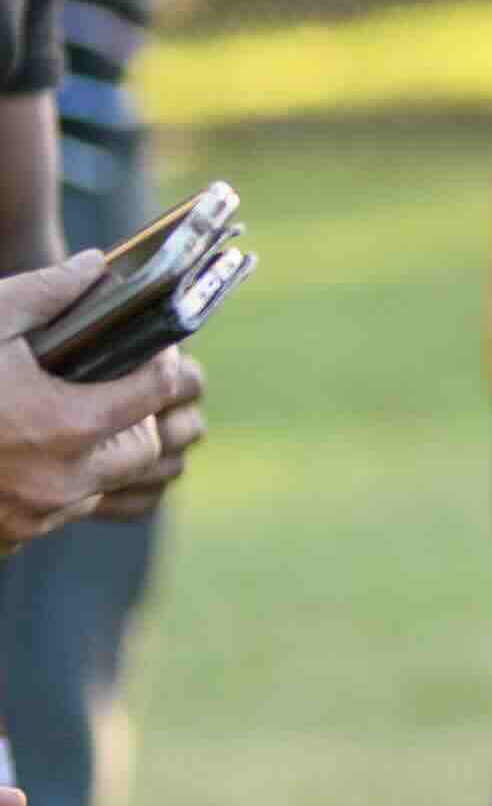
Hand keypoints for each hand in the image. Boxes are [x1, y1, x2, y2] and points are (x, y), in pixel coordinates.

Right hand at [0, 259, 193, 550]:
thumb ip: (45, 292)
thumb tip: (94, 266)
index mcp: (64, 425)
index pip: (155, 394)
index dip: (161, 365)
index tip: (153, 349)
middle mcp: (60, 482)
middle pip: (141, 451)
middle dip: (137, 417)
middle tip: (112, 386)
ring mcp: (34, 517)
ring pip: (101, 487)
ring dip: (97, 454)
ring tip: (64, 416)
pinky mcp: (8, 539)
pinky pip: (57, 513)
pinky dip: (54, 485)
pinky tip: (25, 454)